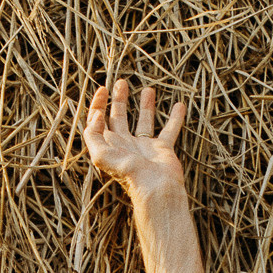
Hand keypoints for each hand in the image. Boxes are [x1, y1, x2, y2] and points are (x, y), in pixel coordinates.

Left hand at [80, 77, 187, 198]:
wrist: (156, 189)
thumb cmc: (128, 175)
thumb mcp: (101, 155)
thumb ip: (94, 134)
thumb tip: (97, 115)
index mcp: (109, 145)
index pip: (99, 120)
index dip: (98, 104)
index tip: (104, 89)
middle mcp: (125, 144)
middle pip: (119, 117)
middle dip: (119, 99)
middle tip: (122, 83)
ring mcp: (144, 146)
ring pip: (143, 121)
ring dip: (145, 105)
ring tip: (148, 89)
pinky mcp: (162, 149)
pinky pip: (169, 129)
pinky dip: (175, 118)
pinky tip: (179, 105)